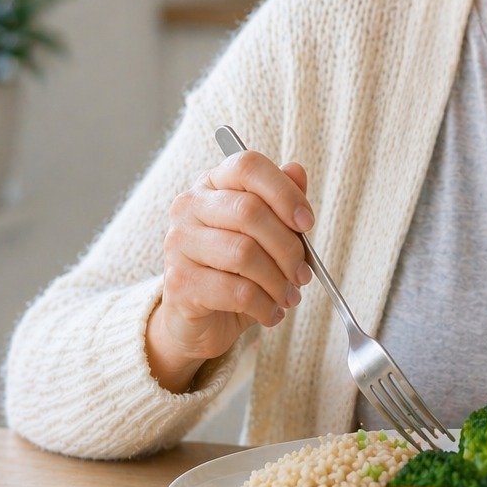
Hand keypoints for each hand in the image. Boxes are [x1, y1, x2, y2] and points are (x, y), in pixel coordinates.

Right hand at [146, 149, 314, 391]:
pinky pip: (235, 291)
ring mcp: (179, 243)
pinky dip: (264, 306)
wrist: (200, 320)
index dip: (284, 192)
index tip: (307, 223)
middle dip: (287, 248)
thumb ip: (281, 202)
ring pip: (243, 253)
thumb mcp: (266, 236)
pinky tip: (271, 312)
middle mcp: (189, 206)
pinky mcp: (178, 283)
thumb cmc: (236, 270)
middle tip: (303, 273)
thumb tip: (296, 170)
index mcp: (212, 184)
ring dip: (278, 281)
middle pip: (249, 211)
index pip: (247, 166)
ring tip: (289, 296)